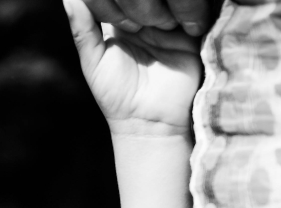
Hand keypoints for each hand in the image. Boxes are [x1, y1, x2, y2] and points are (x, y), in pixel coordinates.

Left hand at [64, 0, 201, 136]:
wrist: (150, 122)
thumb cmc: (116, 95)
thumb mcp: (93, 60)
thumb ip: (83, 29)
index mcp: (121, 20)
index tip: (119, 20)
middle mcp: (147, 18)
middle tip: (137, 25)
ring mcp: (172, 23)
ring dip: (164, 2)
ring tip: (156, 26)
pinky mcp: (195, 32)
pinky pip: (197, 10)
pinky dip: (188, 9)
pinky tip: (173, 24)